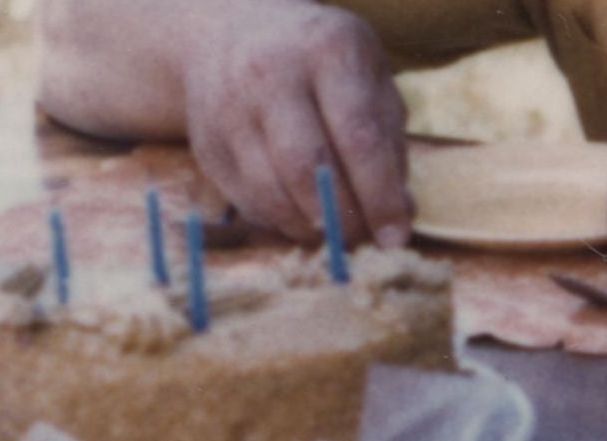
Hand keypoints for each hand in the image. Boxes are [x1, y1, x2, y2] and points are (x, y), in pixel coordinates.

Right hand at [180, 0, 411, 246]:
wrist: (227, 34)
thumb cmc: (316, 61)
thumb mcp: (364, 74)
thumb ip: (387, 139)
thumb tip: (399, 215)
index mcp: (326, 50)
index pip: (358, 136)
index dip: (379, 195)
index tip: (395, 236)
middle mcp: (271, 75)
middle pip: (307, 168)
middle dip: (341, 219)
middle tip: (362, 241)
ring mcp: (230, 110)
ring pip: (271, 192)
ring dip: (308, 228)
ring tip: (333, 234)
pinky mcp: (208, 145)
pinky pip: (246, 200)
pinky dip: (279, 222)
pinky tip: (300, 220)